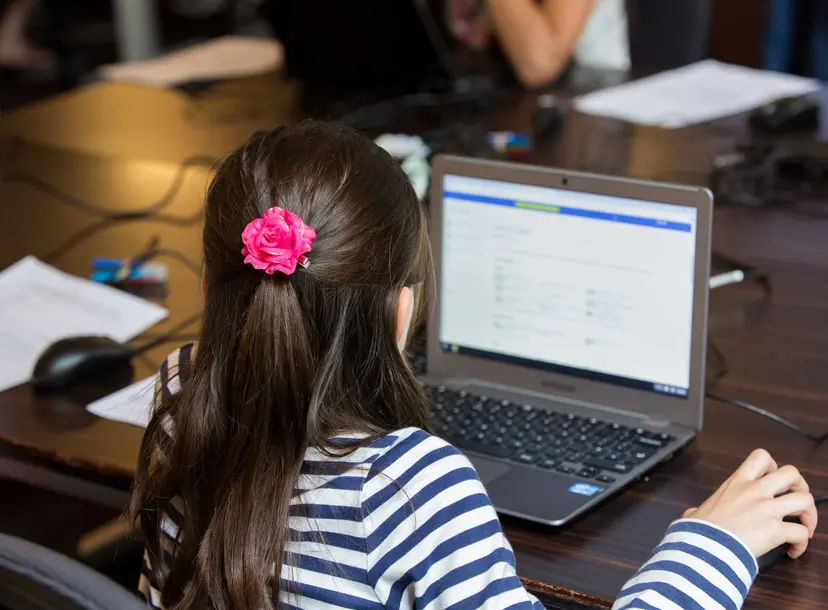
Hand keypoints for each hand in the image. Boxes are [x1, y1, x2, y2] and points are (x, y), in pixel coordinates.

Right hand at [682, 449, 817, 558]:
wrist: (704, 546)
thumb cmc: (699, 528)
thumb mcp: (698, 511)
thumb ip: (698, 510)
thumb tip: (691, 516)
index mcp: (737, 483)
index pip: (761, 457)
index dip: (774, 466)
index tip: (774, 481)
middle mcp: (756, 491)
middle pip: (791, 473)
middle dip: (800, 486)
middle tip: (796, 501)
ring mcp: (768, 510)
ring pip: (805, 500)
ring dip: (809, 514)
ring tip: (803, 526)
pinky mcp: (775, 530)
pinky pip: (801, 533)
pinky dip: (801, 544)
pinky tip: (792, 551)